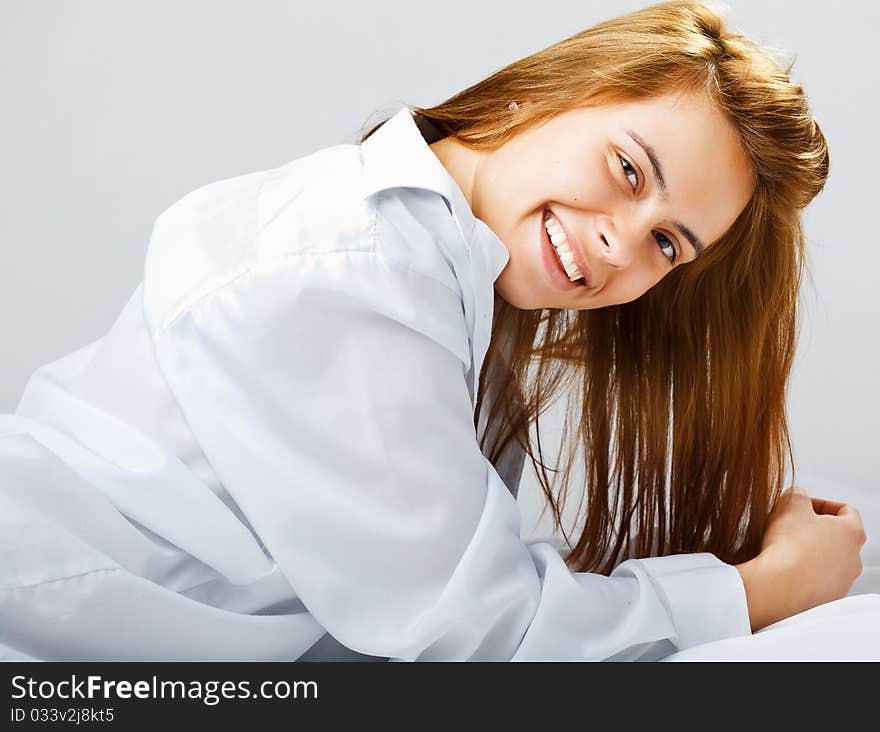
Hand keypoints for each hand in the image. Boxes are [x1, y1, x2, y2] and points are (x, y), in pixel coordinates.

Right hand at [735, 487, 866, 631]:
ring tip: (784, 548)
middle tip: (790, 525)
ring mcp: (843, 582)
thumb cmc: (788, 544)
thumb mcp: (789, 503)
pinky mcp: (827, 599)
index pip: (847, 510)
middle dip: (814, 528)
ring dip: (810, 551)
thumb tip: (798, 499)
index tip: (802, 505)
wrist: (779, 586)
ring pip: (828, 560)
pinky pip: (817, 580)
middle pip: (838, 536)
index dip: (822, 503)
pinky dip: (804, 572)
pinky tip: (784, 568)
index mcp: (852, 533)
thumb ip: (798, 494)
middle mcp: (855, 559)